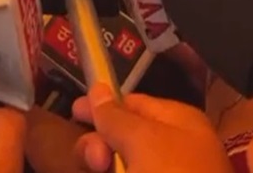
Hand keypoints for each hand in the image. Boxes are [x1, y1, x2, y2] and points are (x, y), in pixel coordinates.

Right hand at [72, 83, 232, 172]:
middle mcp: (171, 151)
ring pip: (117, 166)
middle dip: (100, 145)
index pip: (133, 102)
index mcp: (179, 124)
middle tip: (99, 164)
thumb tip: (98, 89)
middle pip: (120, 137)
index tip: (74, 111)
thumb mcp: (145, 142)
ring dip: (102, 167)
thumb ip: (116, 116)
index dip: (103, 105)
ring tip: (102, 172)